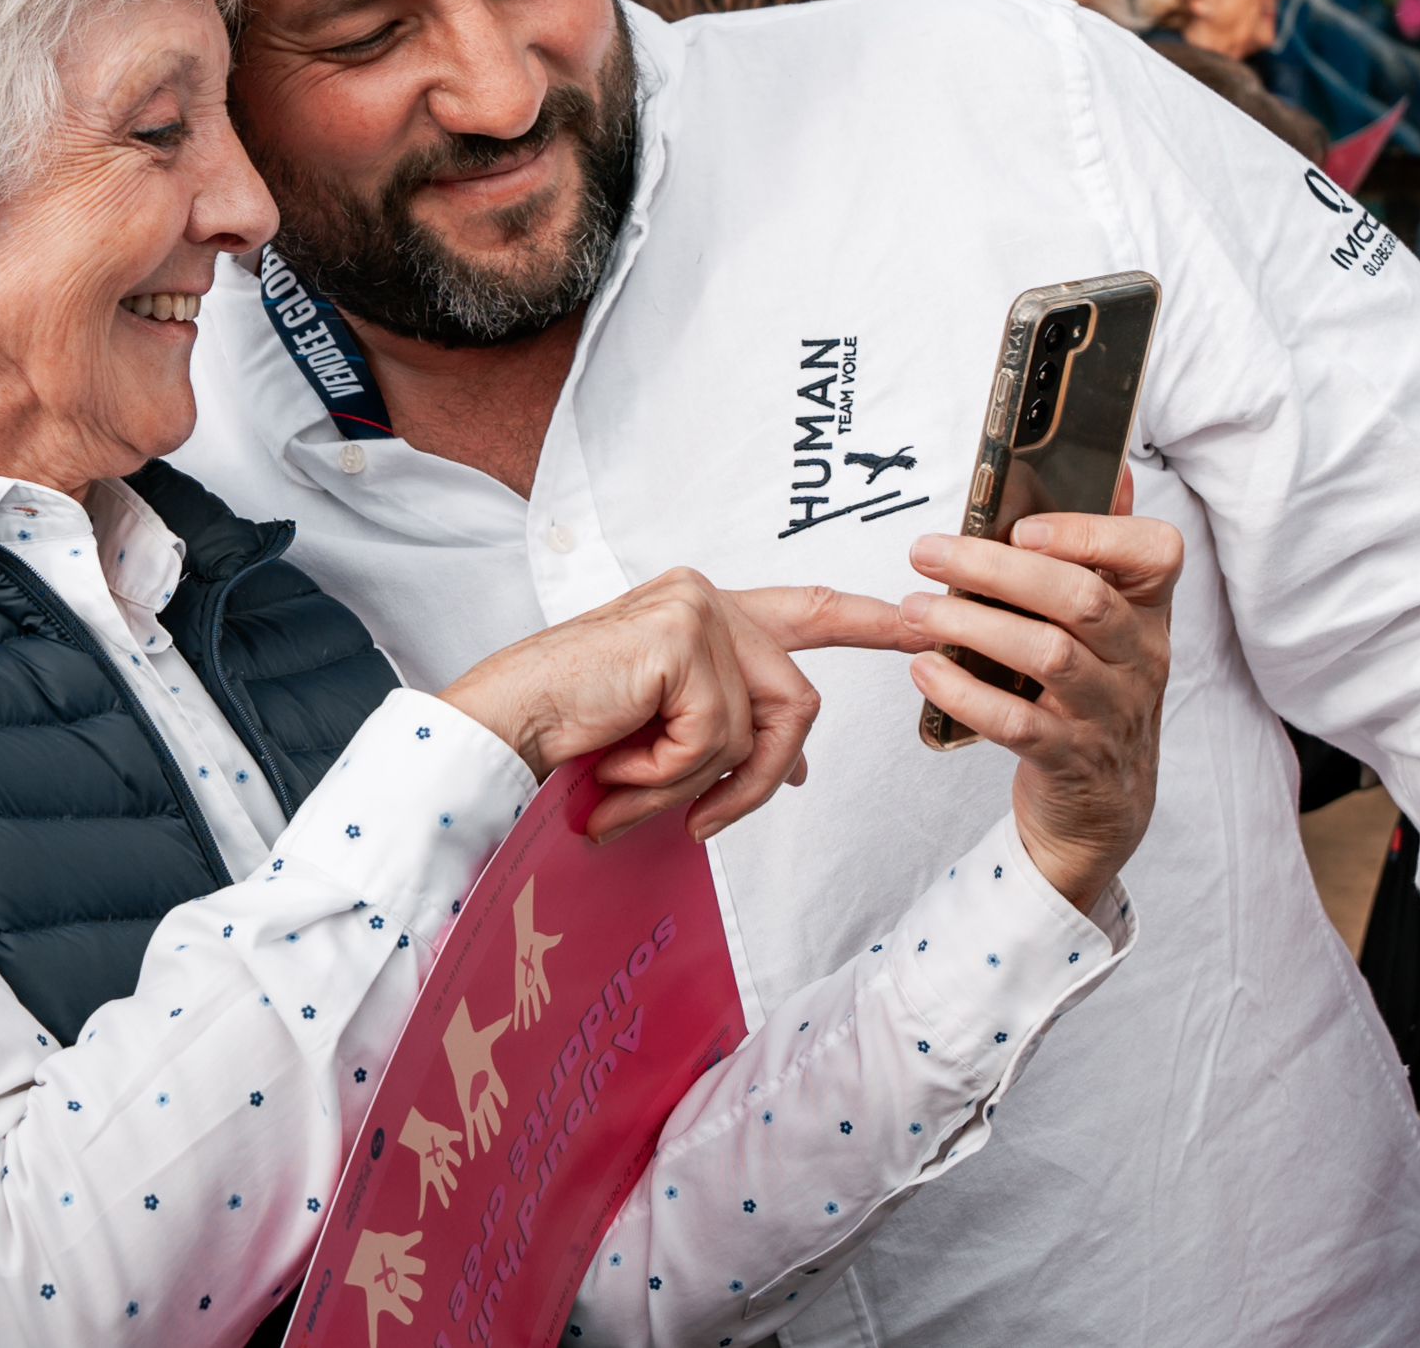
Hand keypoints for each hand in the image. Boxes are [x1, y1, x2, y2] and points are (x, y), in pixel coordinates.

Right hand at [437, 568, 913, 842]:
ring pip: (761, 729)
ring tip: (632, 791)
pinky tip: (617, 766)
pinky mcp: (683, 638)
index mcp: (701, 614)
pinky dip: (668, 776)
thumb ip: (728, 735)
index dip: (867, 621)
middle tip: (702, 822)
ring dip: (699, 784)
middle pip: (796, 701)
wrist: (496, 733)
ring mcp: (696, 610)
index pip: (804, 611)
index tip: (922, 622)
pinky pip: (717, 738)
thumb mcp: (663, 739)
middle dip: (756, 777)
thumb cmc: (563, 735)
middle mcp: (705, 597)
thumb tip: (791, 769)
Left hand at [903, 503, 1179, 917]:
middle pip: (1080, 598)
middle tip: (929, 552)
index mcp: (1147, 611)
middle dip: (997, 569)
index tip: (1025, 526)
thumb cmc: (1095, 694)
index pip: (1156, 553)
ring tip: (917, 610)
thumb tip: (1115, 470)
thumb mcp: (1115, 625)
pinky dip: (965, 693)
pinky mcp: (1070, 758)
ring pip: (1048, 656)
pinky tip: (926, 669)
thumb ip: (1107, 551)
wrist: (1105, 807)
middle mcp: (1139, 657)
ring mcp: (1109, 711)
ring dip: (972, 625)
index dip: (1092, 532)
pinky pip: (1016, 723)